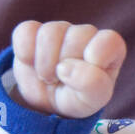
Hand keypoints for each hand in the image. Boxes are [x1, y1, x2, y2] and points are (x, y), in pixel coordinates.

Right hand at [9, 20, 126, 117]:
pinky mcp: (33, 30)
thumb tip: (65, 68)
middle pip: (77, 37)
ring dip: (45, 62)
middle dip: (66, 66)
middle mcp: (86, 34)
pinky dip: (25, 52)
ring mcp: (59, 29)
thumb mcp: (92, 100)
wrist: (48, 104)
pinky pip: (26, 31)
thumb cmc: (78, 98)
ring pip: (50, 33)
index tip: (88, 75)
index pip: (109, 41)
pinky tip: (30, 63)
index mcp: (109, 48)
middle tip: (63, 81)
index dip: (96, 57)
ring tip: (48, 77)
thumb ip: (92, 85)